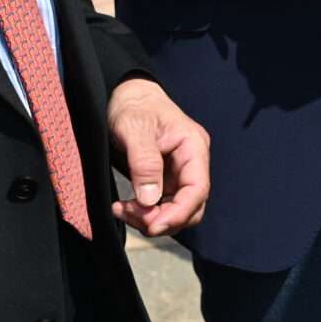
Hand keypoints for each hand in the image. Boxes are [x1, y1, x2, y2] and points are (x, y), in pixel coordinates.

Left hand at [106, 77, 210, 235]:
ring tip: (122, 210)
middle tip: (129, 215)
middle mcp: (192, 162)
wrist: (127, 96)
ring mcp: (179, 173)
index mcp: (193, 146)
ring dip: (151, 219)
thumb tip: (149, 199)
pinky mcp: (166, 180)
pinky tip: (126, 208)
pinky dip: (145, 213)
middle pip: (191, 206)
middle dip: (162, 219)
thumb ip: (144, 163)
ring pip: (177, 211)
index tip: (152, 225)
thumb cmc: (133, 106)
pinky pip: (162, 206)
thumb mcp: (135, 129)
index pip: (198, 189)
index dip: (178, 212)